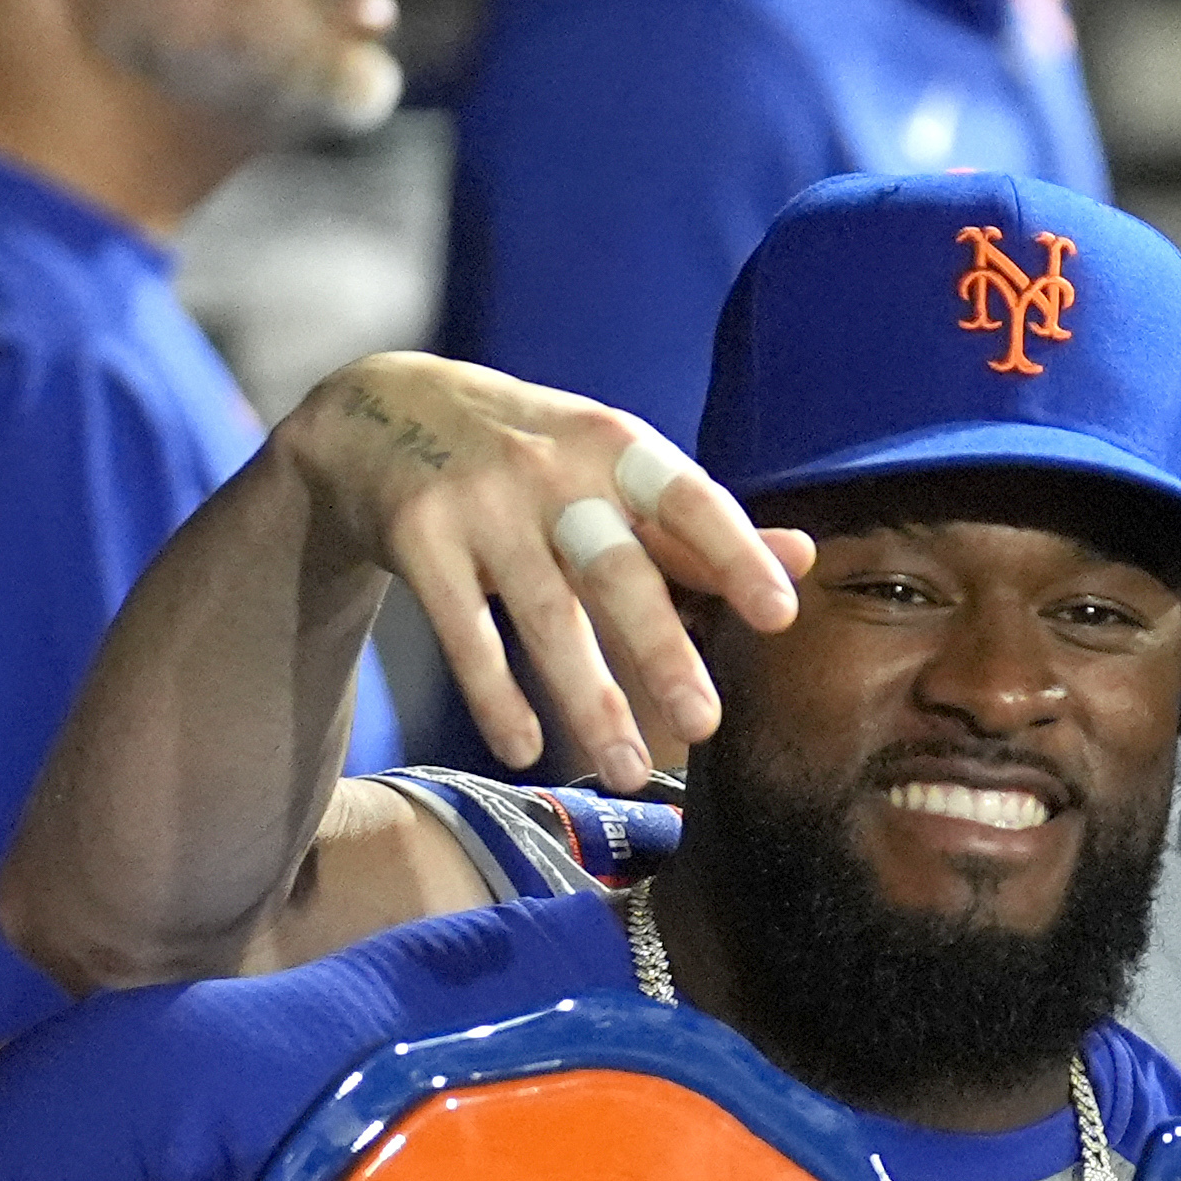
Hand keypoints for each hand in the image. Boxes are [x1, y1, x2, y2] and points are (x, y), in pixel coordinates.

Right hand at [280, 353, 811, 788]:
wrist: (377, 408)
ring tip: (627, 772)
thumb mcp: (612, 467)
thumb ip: (698, 524)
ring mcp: (481, 506)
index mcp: (617, 450)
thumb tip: (803, 557)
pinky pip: (463, 631)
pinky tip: (525, 748)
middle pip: (616, 572)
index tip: (781, 613)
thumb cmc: (531, 454)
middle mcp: (552, 473)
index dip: (735, 555)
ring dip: (587, 700)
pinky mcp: (418, 539)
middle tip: (704, 724)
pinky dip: (494, 695)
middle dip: (661, 651)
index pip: (690, 501)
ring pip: (545, 617)